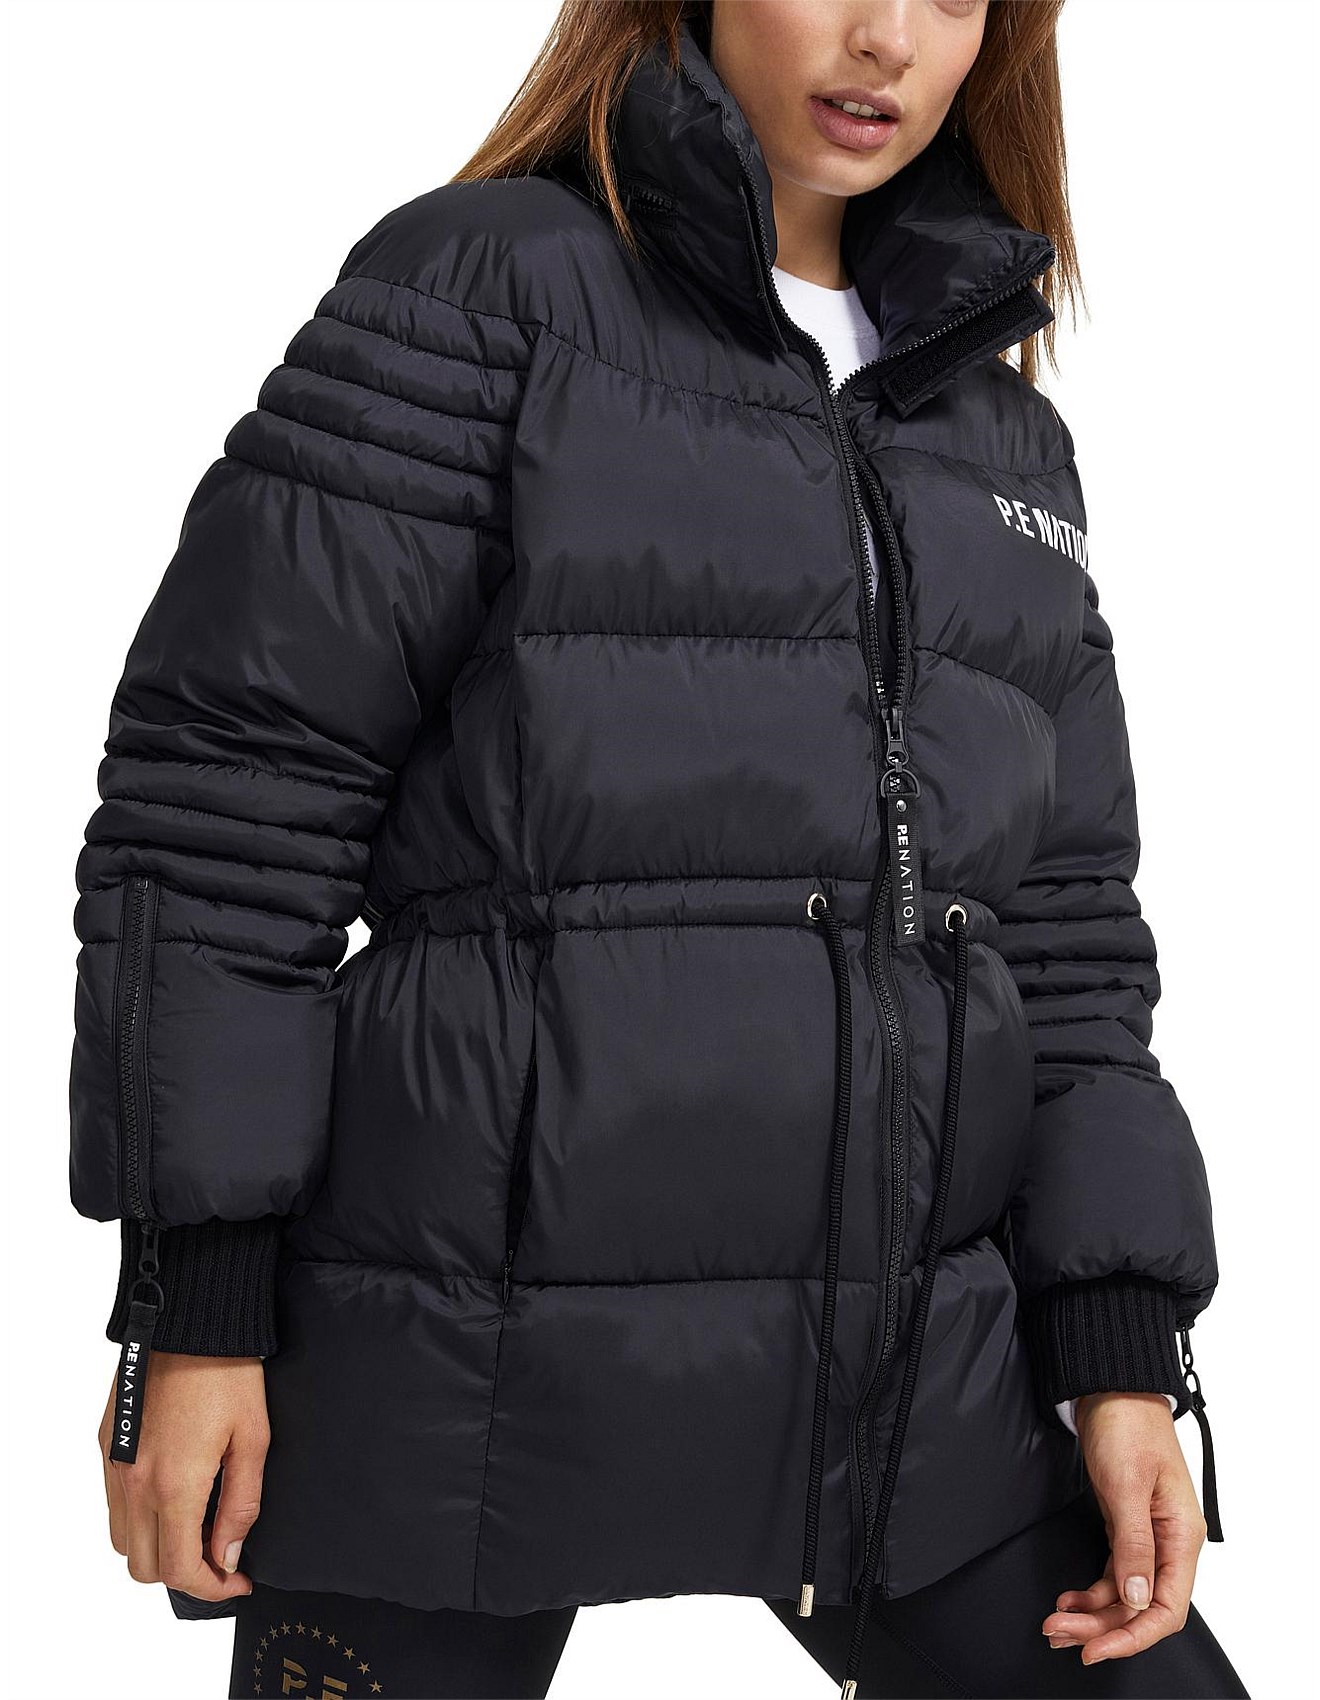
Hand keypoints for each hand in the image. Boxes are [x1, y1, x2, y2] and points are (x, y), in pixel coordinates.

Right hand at [98, 1351, 268, 1601]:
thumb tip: (228, 1555)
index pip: (180, 1569)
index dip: (212, 1587)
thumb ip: (240, 1505)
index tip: (237, 1580)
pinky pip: (113, 1504)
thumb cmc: (228, 1372)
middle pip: (144, 1567)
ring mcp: (114, 1465)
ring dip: (156, 1548)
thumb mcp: (253, 1439)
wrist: (191, 1319)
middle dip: (182, 1573)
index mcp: (173, 1486)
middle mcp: (134, 1482)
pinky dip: (138, 1518)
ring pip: (122, 1541)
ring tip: (195, 1526)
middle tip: (218, 1556)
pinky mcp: (106, 1445)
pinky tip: (172, 1495)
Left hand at [1041, 1390, 1206, 1664]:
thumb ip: (1133, 1544)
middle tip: (1060, 1632)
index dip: (1133, 1636)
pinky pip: (1114, 1572)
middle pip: (1142, 1607)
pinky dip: (1091, 1590)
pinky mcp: (1125, 1525)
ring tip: (1057, 1622)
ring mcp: (1147, 1535)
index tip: (1097, 1648)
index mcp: (1181, 1535)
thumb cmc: (1127, 1425)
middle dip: (1102, 1627)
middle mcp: (1169, 1541)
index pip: (1166, 1607)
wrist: (1110, 1388)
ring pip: (1125, 1594)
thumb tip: (1138, 1598)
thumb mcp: (1127, 1485)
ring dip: (1092, 1612)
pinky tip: (1069, 1598)